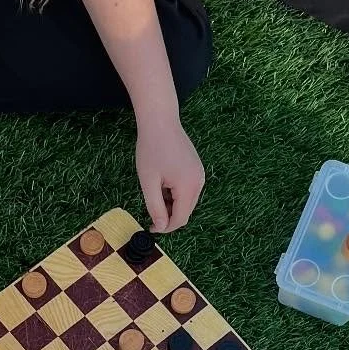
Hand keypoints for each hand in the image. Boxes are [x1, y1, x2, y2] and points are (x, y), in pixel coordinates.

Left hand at [135, 115, 204, 232]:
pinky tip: (163, 183)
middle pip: (186, 211)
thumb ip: (155, 206)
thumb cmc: (151, 149)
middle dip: (169, 217)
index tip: (151, 228)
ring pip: (187, 202)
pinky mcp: (197, 169)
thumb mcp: (148, 181)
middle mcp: (199, 182)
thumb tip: (161, 226)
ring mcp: (200, 174)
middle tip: (151, 211)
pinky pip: (189, 190)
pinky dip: (176, 194)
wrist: (160, 121)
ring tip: (155, 191)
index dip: (165, 227)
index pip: (180, 218)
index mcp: (188, 186)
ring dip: (172, 205)